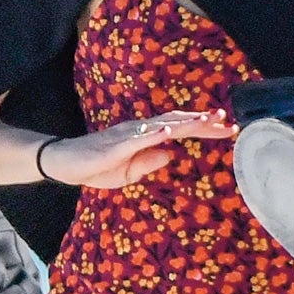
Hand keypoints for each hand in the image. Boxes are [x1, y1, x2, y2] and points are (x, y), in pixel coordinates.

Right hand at [38, 108, 237, 188]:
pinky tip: (170, 132)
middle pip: (176, 122)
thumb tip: (171, 154)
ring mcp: (126, 136)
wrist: (63, 164)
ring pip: (161, 125)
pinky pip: (137, 139)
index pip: (179, 129)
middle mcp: (138, 130)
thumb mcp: (127, 173)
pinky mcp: (114, 146)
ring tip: (208, 121)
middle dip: (203, 122)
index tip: (227, 128)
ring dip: (185, 123)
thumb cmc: (94, 167)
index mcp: (144, 137)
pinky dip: (155, 134)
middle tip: (229, 121)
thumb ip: (148, 162)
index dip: (204, 128)